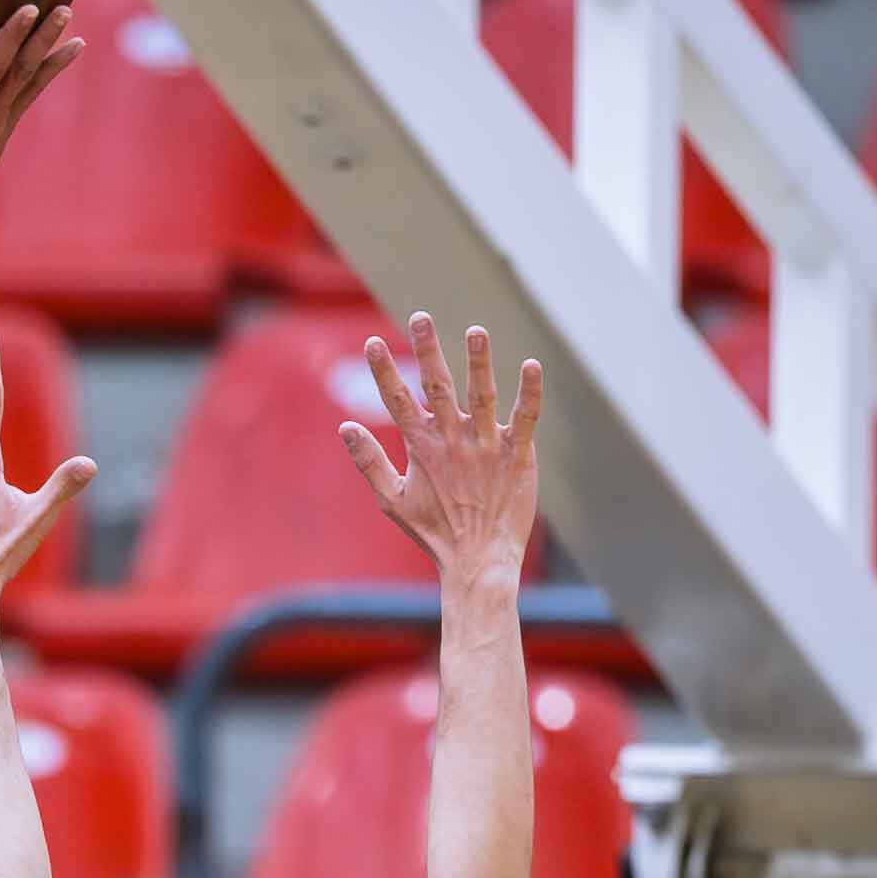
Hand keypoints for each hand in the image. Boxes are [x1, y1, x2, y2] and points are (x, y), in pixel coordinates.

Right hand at [340, 315, 541, 588]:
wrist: (479, 561)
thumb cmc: (434, 533)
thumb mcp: (392, 500)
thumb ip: (370, 462)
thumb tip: (345, 427)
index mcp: (421, 449)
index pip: (397, 401)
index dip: (383, 371)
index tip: (372, 342)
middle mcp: (453, 441)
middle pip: (437, 387)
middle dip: (427, 351)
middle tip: (420, 317)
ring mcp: (487, 446)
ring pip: (482, 396)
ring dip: (478, 362)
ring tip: (476, 331)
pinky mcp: (518, 455)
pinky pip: (525, 417)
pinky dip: (529, 392)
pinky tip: (531, 365)